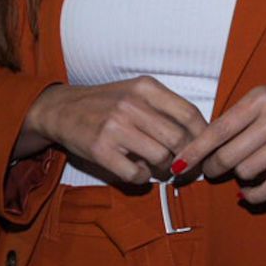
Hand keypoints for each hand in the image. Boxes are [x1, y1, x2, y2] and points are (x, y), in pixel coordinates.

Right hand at [18, 77, 208, 185]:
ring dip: (166, 168)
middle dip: (188, 157)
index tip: (204, 147)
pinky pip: (136, 174)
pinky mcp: (101, 150)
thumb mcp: (137, 92)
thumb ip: (166, 107)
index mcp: (146, 87)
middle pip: (179, 139)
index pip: (189, 113)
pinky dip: (143, 177)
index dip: (203, 135)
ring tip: (160, 167)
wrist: (62, 110)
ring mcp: (115, 128)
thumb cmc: (107, 103)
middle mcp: (131, 105)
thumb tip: (202, 134)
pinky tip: (139, 170)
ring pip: (161, 157)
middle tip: (185, 165)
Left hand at [173, 78, 265, 203]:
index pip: (217, 130)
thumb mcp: (264, 95)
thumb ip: (237, 117)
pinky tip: (246, 191)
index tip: (177, 166)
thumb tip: (203, 146)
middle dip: (213, 168)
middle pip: (227, 156)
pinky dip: (252, 195)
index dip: (193, 152)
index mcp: (260, 100)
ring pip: (245, 172)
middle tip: (212, 169)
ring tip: (241, 168)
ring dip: (237, 175)